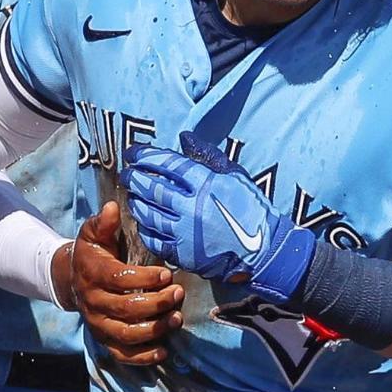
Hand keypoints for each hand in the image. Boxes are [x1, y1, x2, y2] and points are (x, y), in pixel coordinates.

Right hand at [69, 202, 184, 364]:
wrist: (72, 279)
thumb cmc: (93, 253)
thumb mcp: (94, 234)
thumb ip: (104, 222)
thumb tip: (113, 207)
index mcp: (93, 274)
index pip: (119, 279)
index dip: (144, 278)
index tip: (167, 272)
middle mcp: (94, 302)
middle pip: (125, 309)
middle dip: (155, 303)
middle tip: (178, 293)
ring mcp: (98, 324)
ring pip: (125, 334)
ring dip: (153, 329)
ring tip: (176, 318)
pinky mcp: (105, 339)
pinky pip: (122, 353)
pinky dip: (142, 356)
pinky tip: (164, 350)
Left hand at [122, 133, 314, 303]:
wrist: (264, 249)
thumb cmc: (252, 209)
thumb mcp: (234, 176)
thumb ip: (208, 156)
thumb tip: (184, 137)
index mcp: (205, 184)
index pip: (167, 164)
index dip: (146, 156)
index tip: (133, 153)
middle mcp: (191, 207)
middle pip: (153, 188)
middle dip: (135, 178)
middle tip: (127, 173)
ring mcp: (185, 232)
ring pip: (149, 214)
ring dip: (137, 202)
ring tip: (132, 195)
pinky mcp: (184, 253)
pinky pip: (155, 239)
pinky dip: (146, 229)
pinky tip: (143, 222)